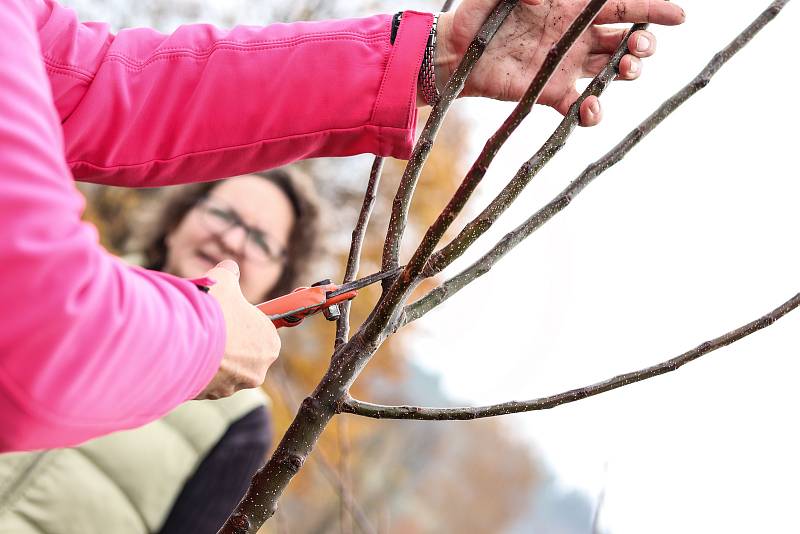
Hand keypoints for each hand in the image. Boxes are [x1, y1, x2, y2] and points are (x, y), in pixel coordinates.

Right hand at [196, 260, 279, 399]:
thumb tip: (229, 268)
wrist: (178, 340)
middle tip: (208, 325)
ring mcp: (231, 387)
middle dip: (226, 341)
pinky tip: (184, 352)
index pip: (261, 332)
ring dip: (209, 355)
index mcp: (269, 343)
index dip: (243, 321)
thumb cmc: (211, 310)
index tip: (228, 315)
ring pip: (221, 368)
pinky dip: (194, 367)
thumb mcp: (223, 280)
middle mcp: (256, 370)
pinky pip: (202, 380)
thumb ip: (230, 273)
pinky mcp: (208, 396)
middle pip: (242, 352)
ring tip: (192, 337)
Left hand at [436, 0, 684, 124]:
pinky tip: (591, 111)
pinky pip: (578, 106)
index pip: (621, 6)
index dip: (652, 9)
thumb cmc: (479, 12)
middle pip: (624, 40)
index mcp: (572, 7)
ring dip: (627, 73)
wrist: (457, 51)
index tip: (679, 17)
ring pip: (609, 71)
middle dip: (642, 44)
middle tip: (641, 48)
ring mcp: (566, 66)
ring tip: (627, 72)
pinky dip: (591, 112)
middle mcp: (575, 37)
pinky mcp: (550, 93)